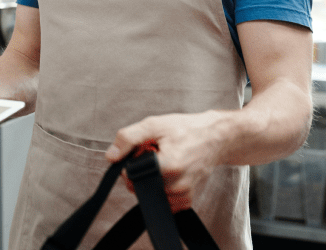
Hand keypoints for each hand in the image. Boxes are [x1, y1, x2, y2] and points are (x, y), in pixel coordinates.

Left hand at [105, 111, 223, 212]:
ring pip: (149, 194)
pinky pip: (162, 200)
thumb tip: (111, 156)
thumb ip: (129, 138)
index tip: (142, 149)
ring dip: (150, 178)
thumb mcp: (154, 125)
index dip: (130, 162)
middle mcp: (177, 185)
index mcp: (168, 166)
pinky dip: (160, 186)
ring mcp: (183, 195)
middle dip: (140, 170)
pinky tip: (169, 171)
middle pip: (139, 186)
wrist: (214, 137)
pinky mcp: (186, 200)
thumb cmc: (186, 129)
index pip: (131, 176)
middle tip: (154, 152)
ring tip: (163, 159)